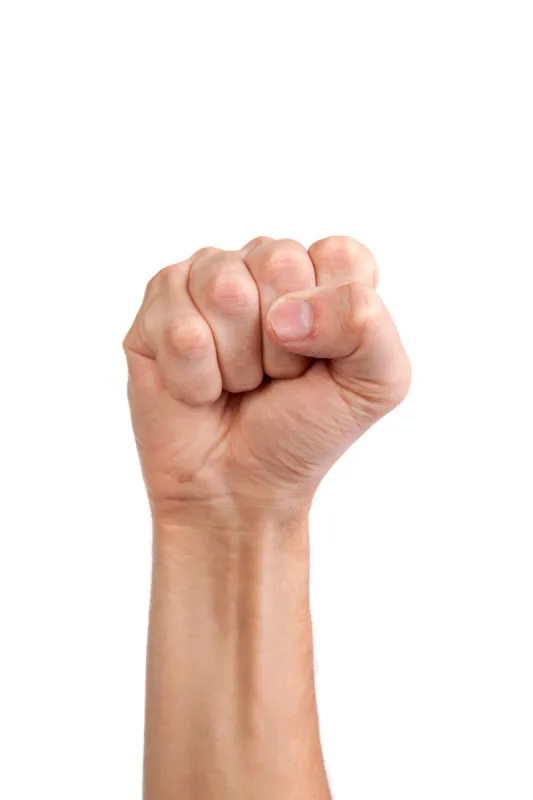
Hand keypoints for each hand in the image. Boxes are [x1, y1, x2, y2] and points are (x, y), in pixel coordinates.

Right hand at [123, 236, 410, 522]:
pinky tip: (202, 391)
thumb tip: (287, 311)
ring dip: (238, 363)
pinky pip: (181, 332)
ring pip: (224, 291)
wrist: (240, 487)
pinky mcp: (155, 311)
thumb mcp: (376, 384)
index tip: (324, 360)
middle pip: (278, 260)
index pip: (339, 255)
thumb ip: (369, 324)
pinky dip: (198, 381)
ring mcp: (202, 280)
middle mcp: (259, 263)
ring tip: (238, 382)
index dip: (336, 319)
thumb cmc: (305, 429)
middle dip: (283, 343)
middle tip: (275, 375)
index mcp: (320, 271)